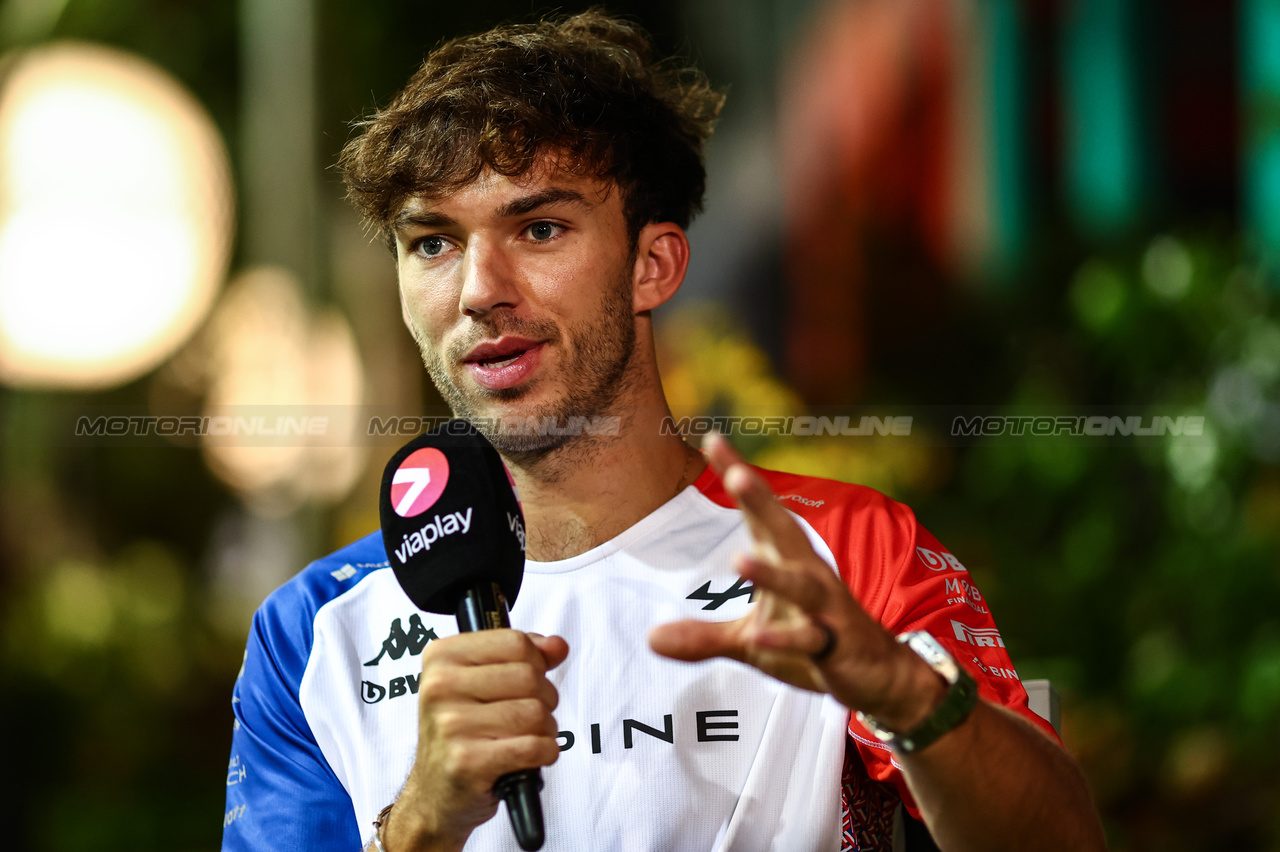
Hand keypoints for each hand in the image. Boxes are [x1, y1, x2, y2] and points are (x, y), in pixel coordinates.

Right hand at [383, 630, 567, 851]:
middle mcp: (440, 687)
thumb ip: (523, 656)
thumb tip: (557, 646)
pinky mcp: (467, 762)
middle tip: (527, 715)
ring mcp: (451, 725)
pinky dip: (544, 753)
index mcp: (441, 658)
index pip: (515, 642)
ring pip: (535, 712)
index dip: (535, 662)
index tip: (527, 680)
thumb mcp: (482, 683)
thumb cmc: (461, 734)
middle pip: (529, 676)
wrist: (435, 793)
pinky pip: (533, 747)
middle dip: (543, 698)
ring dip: (544, 729)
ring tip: (524, 738)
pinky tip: (529, 756)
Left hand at [649, 434, 941, 729]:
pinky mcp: (835, 644)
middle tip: (736, 473)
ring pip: (800, 584)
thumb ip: (702, 637)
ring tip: (739, 560)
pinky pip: (810, 639)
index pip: (758, 513)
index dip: (738, 475)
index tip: (711, 438)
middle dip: (760, 501)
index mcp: (786, 561)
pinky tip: (761, 638)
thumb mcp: (750, 641)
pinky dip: (786, 639)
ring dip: (770, 574)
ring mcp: (824, 609)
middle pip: (782, 531)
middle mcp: (808, 574)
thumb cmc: (813, 640)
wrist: (878, 675)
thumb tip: (650, 639)